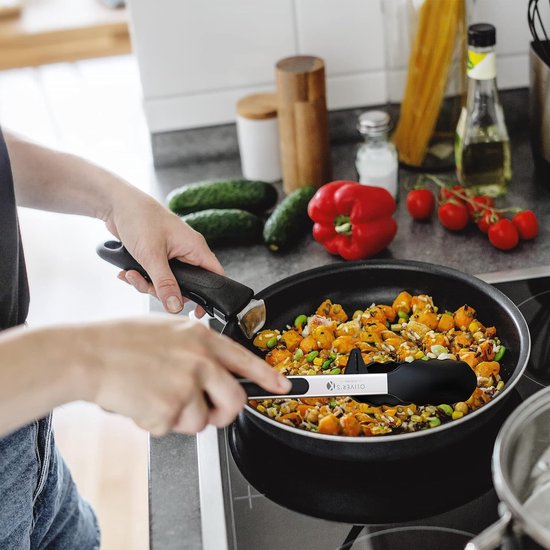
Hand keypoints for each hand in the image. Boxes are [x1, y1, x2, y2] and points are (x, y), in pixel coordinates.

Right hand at [77, 316, 290, 434]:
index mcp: (201, 339)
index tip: (283, 387)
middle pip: (234, 401)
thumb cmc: (121, 341)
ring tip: (154, 395)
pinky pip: (172, 428)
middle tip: (208, 412)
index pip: (246, 360)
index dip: (268, 377)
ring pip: (200, 421)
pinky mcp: (169, 409)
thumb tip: (217, 369)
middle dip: (223, 413)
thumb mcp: (168, 331)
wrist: (89, 354)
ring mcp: (186, 385)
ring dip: (180, 416)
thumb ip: (197, 347)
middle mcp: (200, 361)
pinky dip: (156, 422)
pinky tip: (141, 400)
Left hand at [105, 185, 221, 315]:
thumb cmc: (139, 218)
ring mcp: (171, 254)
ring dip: (146, 284)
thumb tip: (175, 307)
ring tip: (130, 274)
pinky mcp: (157, 255)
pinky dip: (140, 277)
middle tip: (148, 286)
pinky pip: (153, 275)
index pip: (214, 275)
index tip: (197, 312)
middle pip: (186, 284)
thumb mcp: (152, 256)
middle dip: (163, 290)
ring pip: (166, 282)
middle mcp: (186, 251)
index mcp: (195, 248)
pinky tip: (126, 271)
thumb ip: (165, 284)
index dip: (209, 296)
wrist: (116, 203)